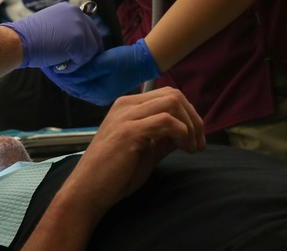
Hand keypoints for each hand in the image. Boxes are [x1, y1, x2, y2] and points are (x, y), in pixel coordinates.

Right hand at [3, 2, 103, 71]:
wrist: (19, 41)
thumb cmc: (29, 37)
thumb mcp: (52, 26)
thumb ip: (66, 29)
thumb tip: (80, 44)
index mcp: (70, 10)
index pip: (89, 27)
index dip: (86, 43)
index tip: (81, 54)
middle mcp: (78, 14)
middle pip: (95, 38)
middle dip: (87, 53)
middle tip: (75, 62)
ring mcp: (80, 26)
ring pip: (91, 51)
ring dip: (77, 61)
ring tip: (60, 62)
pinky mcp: (79, 41)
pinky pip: (83, 60)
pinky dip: (72, 67)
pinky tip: (58, 65)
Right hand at [19, 89, 203, 250]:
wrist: (88, 190)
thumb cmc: (114, 174)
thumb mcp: (146, 151)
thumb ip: (163, 138)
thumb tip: (186, 132)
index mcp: (128, 106)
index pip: (168, 95)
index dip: (189, 115)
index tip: (195, 140)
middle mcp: (126, 105)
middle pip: (174, 94)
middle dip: (194, 119)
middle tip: (198, 145)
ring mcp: (126, 116)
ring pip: (172, 103)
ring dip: (190, 126)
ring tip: (191, 148)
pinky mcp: (129, 132)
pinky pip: (166, 121)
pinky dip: (182, 133)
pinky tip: (183, 149)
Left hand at [41, 38, 159, 104]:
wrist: (143, 61)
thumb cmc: (126, 61)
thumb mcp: (104, 63)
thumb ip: (85, 69)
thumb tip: (66, 71)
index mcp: (97, 93)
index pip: (72, 86)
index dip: (59, 75)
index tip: (47, 65)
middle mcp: (96, 95)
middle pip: (72, 86)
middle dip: (59, 75)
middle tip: (46, 62)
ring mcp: (99, 91)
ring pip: (76, 83)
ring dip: (66, 73)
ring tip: (52, 62)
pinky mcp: (100, 84)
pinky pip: (83, 80)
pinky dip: (74, 72)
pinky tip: (67, 63)